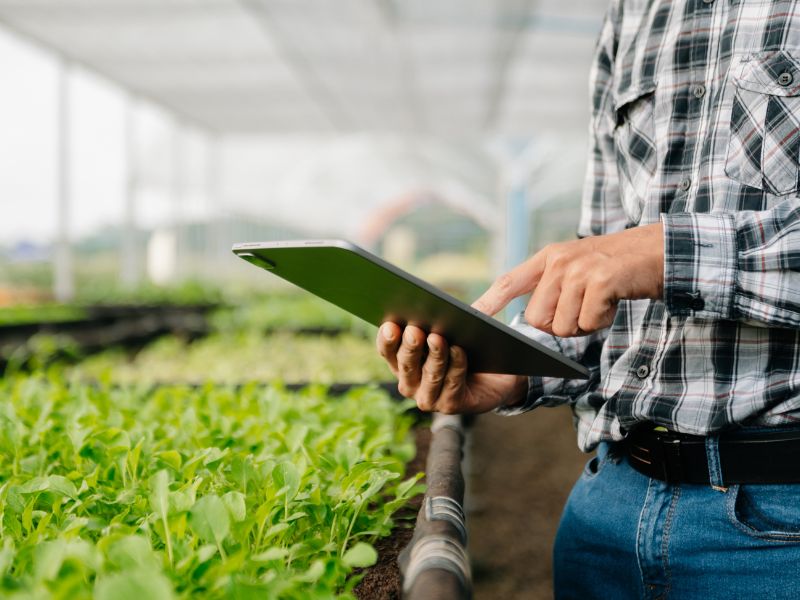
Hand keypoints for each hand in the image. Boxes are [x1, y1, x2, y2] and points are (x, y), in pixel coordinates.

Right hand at [376, 322, 526, 413]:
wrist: (496, 378)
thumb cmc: (469, 349)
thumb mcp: (455, 328)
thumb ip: (450, 316)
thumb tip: (460, 295)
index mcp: (402, 362)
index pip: (387, 350)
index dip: (387, 338)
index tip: (390, 324)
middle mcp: (410, 383)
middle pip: (406, 364)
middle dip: (410, 346)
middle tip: (414, 330)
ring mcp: (428, 397)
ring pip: (430, 374)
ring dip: (434, 355)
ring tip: (437, 337)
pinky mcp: (450, 405)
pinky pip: (452, 383)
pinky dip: (456, 365)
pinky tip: (459, 350)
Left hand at [473, 223, 663, 336]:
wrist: (658, 251)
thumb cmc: (616, 268)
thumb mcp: (577, 267)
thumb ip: (551, 287)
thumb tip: (530, 320)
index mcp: (548, 258)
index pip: (509, 281)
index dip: (488, 301)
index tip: (471, 316)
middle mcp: (559, 262)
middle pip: (537, 319)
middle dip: (559, 325)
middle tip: (583, 308)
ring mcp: (579, 270)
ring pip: (562, 325)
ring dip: (583, 324)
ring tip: (599, 302)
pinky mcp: (601, 281)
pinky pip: (588, 322)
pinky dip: (602, 321)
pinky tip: (612, 302)